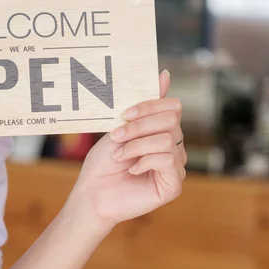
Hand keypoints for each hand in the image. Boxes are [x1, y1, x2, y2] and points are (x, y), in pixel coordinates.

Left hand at [70, 70, 185, 229]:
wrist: (92, 194)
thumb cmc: (103, 163)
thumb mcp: (121, 127)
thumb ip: (144, 105)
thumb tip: (165, 74)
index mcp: (162, 131)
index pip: (173, 106)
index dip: (149, 106)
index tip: (124, 115)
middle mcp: (174, 147)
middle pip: (172, 121)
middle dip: (139, 126)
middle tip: (117, 137)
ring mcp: (176, 166)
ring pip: (168, 140)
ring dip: (137, 145)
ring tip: (119, 156)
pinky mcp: (174, 185)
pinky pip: (168, 160)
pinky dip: (144, 161)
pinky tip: (131, 170)